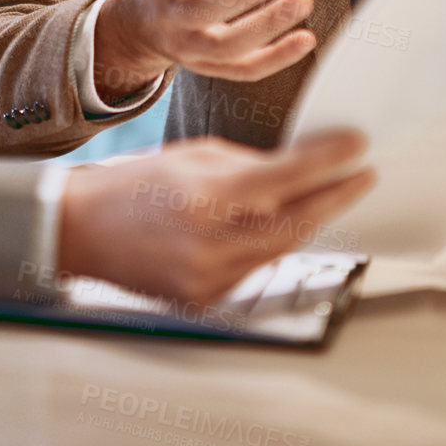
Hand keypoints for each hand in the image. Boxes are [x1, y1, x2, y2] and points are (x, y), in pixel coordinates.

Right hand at [56, 130, 373, 305]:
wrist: (82, 231)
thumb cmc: (134, 184)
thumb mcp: (193, 155)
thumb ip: (248, 163)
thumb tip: (298, 168)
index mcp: (204, 196)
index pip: (284, 178)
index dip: (328, 161)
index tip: (358, 145)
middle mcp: (210, 242)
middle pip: (296, 222)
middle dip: (335, 197)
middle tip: (363, 176)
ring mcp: (209, 278)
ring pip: (282, 249)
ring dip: (309, 221)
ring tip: (329, 196)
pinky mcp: (205, 299)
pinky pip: (256, 269)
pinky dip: (274, 246)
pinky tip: (283, 225)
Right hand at [93, 0, 317, 95]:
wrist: (144, 25)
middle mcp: (173, 19)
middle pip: (205, 14)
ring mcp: (193, 49)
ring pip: (228, 47)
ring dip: (267, 26)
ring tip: (303, 0)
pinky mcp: (214, 69)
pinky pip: (245, 71)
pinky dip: (276, 59)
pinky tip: (307, 38)